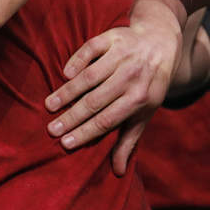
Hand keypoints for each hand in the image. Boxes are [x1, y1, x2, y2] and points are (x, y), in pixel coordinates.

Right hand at [44, 0, 184, 175]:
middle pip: (96, 101)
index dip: (86, 132)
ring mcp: (123, 55)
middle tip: (51, 129)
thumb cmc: (149, 84)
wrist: (160, 43)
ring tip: (50, 105)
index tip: (65, 144)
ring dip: (68, 92)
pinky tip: (65, 74)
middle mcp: (132, 76)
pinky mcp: (114, 37)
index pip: (108, 120)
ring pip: (91, 77)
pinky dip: (77, 60)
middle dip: (72, 117)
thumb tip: (119, 172)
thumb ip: (130, 139)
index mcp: (140, 98)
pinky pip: (92, 49)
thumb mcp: (145, 111)